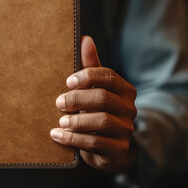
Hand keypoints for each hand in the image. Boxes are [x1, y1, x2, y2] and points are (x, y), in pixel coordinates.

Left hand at [50, 36, 136, 171]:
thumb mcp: (94, 89)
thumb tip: (84, 38)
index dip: (87, 76)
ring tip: (60, 121)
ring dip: (76, 120)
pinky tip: (57, 135)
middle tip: (58, 103)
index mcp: (124, 90)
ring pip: (101, 121)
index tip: (67, 81)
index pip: (108, 76)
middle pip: (103, 98)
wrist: (108, 149)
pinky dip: (73, 139)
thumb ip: (91, 66)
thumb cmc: (97, 111)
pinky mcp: (118, 149)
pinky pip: (96, 143)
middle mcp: (129, 109)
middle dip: (77, 99)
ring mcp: (125, 130)